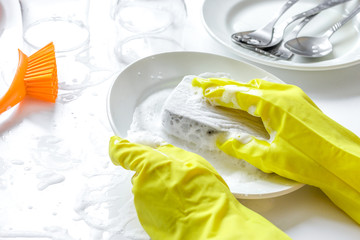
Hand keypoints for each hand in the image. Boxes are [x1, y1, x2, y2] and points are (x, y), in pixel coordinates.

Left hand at [109, 136, 289, 239]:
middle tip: (174, 175)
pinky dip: (160, 200)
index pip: (125, 152)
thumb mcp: (194, 162)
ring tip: (181, 193)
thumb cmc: (204, 193)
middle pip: (140, 171)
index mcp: (151, 164)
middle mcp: (141, 183)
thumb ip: (172, 153)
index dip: (118, 147)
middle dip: (153, 170)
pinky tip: (177, 204)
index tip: (115, 144)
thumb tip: (160, 149)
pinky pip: (149, 202)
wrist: (208, 228)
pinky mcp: (145, 217)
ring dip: (158, 186)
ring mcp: (141, 202)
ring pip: (146, 187)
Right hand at [193, 77, 359, 223]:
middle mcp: (284, 95)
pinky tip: (253, 96)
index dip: (218, 94)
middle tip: (203, 82)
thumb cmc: (313, 160)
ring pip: (260, 86)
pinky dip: (256, 91)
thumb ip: (243, 147)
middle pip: (246, 85)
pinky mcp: (302, 103)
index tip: (203, 92)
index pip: (238, 95)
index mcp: (273, 104)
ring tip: (224, 89)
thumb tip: (224, 140)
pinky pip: (273, 90)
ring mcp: (295, 97)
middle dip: (223, 84)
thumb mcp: (271, 158)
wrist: (345, 162)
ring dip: (240, 87)